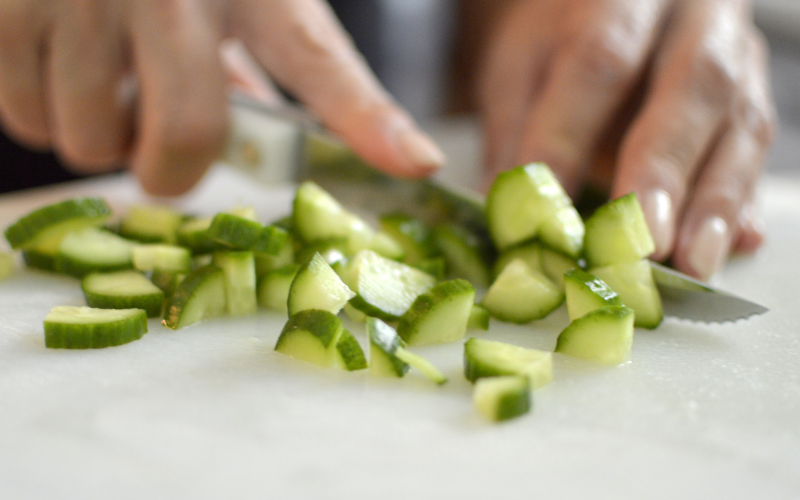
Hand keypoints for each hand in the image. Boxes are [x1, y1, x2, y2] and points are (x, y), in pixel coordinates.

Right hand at [0, 0, 443, 195]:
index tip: (418, 164)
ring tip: (101, 72)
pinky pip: (24, 115)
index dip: (369, 120)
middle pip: (186, 138)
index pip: (319, 59)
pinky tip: (54, 57)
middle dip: (172, 166)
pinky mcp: (3, 11)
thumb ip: (249, 48)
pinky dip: (39, 107)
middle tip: (161, 140)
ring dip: (100, 132)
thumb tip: (247, 128)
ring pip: (91, 141)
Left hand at [478, 0, 774, 279]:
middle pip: (692, 88)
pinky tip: (731, 249)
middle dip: (664, 172)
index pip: (599, 61)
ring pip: (741, 126)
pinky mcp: (753, 100)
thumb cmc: (559, 39)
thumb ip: (514, 133)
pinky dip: (742, 207)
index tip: (547, 213)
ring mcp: (737, 57)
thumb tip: (510, 217)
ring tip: (690, 264)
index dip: (571, 138)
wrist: (618, 7)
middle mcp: (694, 18)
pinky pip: (755, 154)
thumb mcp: (520, 67)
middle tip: (643, 243)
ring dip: (714, 204)